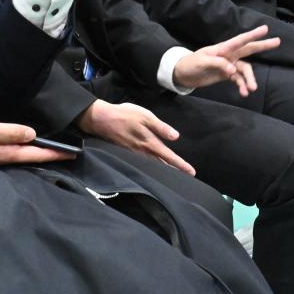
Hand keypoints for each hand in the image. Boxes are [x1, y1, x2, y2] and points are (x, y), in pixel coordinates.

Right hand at [0, 111, 73, 163]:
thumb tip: (33, 135)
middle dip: (51, 154)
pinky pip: (12, 149)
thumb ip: (9, 132)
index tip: (72, 153)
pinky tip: (28, 142)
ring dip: (39, 151)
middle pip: (31, 156)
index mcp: (3, 153)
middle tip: (70, 152)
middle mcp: (1, 156)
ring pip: (23, 154)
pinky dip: (25, 147)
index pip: (35, 154)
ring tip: (55, 148)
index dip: (54, 153)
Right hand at [76, 100, 193, 175]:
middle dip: (174, 171)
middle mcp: (143, 152)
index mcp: (150, 142)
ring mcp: (135, 154)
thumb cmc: (125, 115)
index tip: (191, 172)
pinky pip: (144, 164)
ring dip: (164, 171)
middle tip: (187, 178)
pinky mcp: (128, 154)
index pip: (169, 156)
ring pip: (153, 166)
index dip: (180, 164)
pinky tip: (155, 168)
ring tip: (175, 175)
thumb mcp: (145, 116)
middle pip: (162, 165)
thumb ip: (160, 127)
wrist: (102, 119)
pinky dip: (153, 167)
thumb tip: (176, 137)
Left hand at [172, 26, 279, 96]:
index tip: (265, 29)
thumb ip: (218, 64)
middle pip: (248, 49)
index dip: (253, 35)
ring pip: (245, 69)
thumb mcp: (202, 62)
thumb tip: (233, 70)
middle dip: (262, 46)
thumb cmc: (191, 64)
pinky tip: (244, 93)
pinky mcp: (226, 74)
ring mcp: (228, 64)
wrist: (183, 74)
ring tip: (252, 89)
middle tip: (277, 41)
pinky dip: (242, 86)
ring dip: (250, 79)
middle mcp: (228, 55)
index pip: (240, 40)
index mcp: (222, 48)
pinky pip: (239, 79)